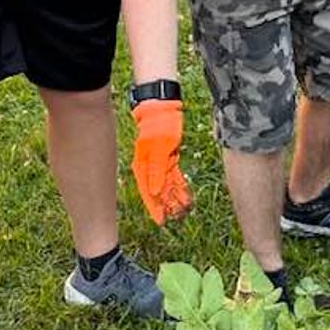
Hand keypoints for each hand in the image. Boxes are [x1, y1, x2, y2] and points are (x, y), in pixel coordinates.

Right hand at [130, 98, 191, 224]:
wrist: (162, 108)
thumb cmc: (159, 125)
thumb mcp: (159, 148)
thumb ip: (157, 171)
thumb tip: (156, 192)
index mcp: (143, 166)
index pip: (149, 192)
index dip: (154, 208)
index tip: (160, 221)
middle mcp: (150, 167)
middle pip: (158, 191)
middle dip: (165, 206)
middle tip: (173, 220)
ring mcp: (160, 163)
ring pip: (168, 186)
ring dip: (174, 198)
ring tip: (182, 212)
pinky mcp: (169, 158)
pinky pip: (175, 176)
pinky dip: (180, 187)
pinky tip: (186, 196)